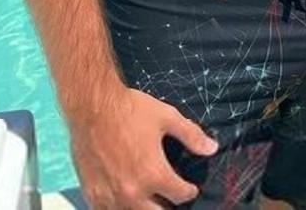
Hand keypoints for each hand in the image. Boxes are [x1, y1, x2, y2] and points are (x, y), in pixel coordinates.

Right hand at [68, 85, 217, 208]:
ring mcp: (111, 197)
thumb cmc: (130, 110)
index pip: (180, 196)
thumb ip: (191, 135)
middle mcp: (133, 192)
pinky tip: (124, 199)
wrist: (92, 106)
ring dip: (145, 208)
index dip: (189, 190)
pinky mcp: (92, 196)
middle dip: (168, 206)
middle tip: (169, 195)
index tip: (189, 187)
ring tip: (149, 197)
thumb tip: (212, 148)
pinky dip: (120, 208)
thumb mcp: (167, 117)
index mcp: (154, 174)